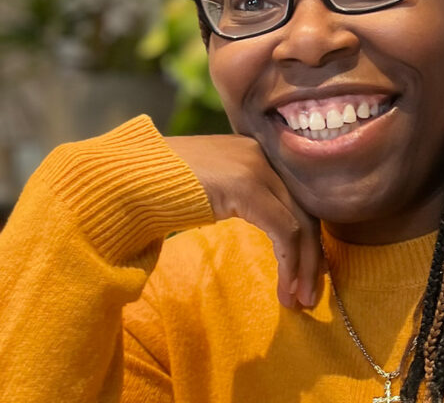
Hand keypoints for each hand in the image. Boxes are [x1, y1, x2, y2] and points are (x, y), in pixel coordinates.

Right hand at [164, 134, 321, 308]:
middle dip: (312, 258)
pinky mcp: (246, 185)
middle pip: (305, 210)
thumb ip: (242, 201)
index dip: (306, 241)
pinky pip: (283, 229)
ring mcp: (256, 167)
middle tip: (310, 295)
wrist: (120, 179)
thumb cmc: (156, 193)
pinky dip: (289, 262)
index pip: (296, 199)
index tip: (306, 277)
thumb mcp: (213, 194)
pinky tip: (284, 289)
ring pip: (300, 222)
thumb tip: (271, 235)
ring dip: (304, 267)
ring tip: (299, 300)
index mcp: (257, 154)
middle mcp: (263, 155)